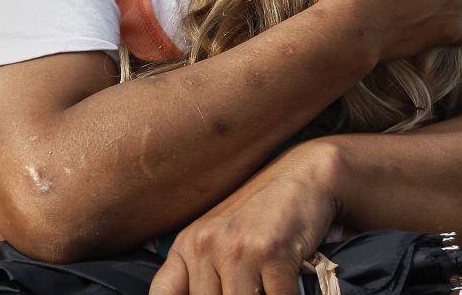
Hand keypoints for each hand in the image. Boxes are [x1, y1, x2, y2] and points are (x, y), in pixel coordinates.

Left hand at [149, 141, 340, 294]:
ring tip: (264, 286)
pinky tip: (287, 286)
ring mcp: (237, 248)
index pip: (162, 293)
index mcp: (187, 246)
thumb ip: (198, 274)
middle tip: (250, 287)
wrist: (299, 179)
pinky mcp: (272, 253)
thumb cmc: (258, 216)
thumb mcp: (216, 238)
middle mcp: (205, 245)